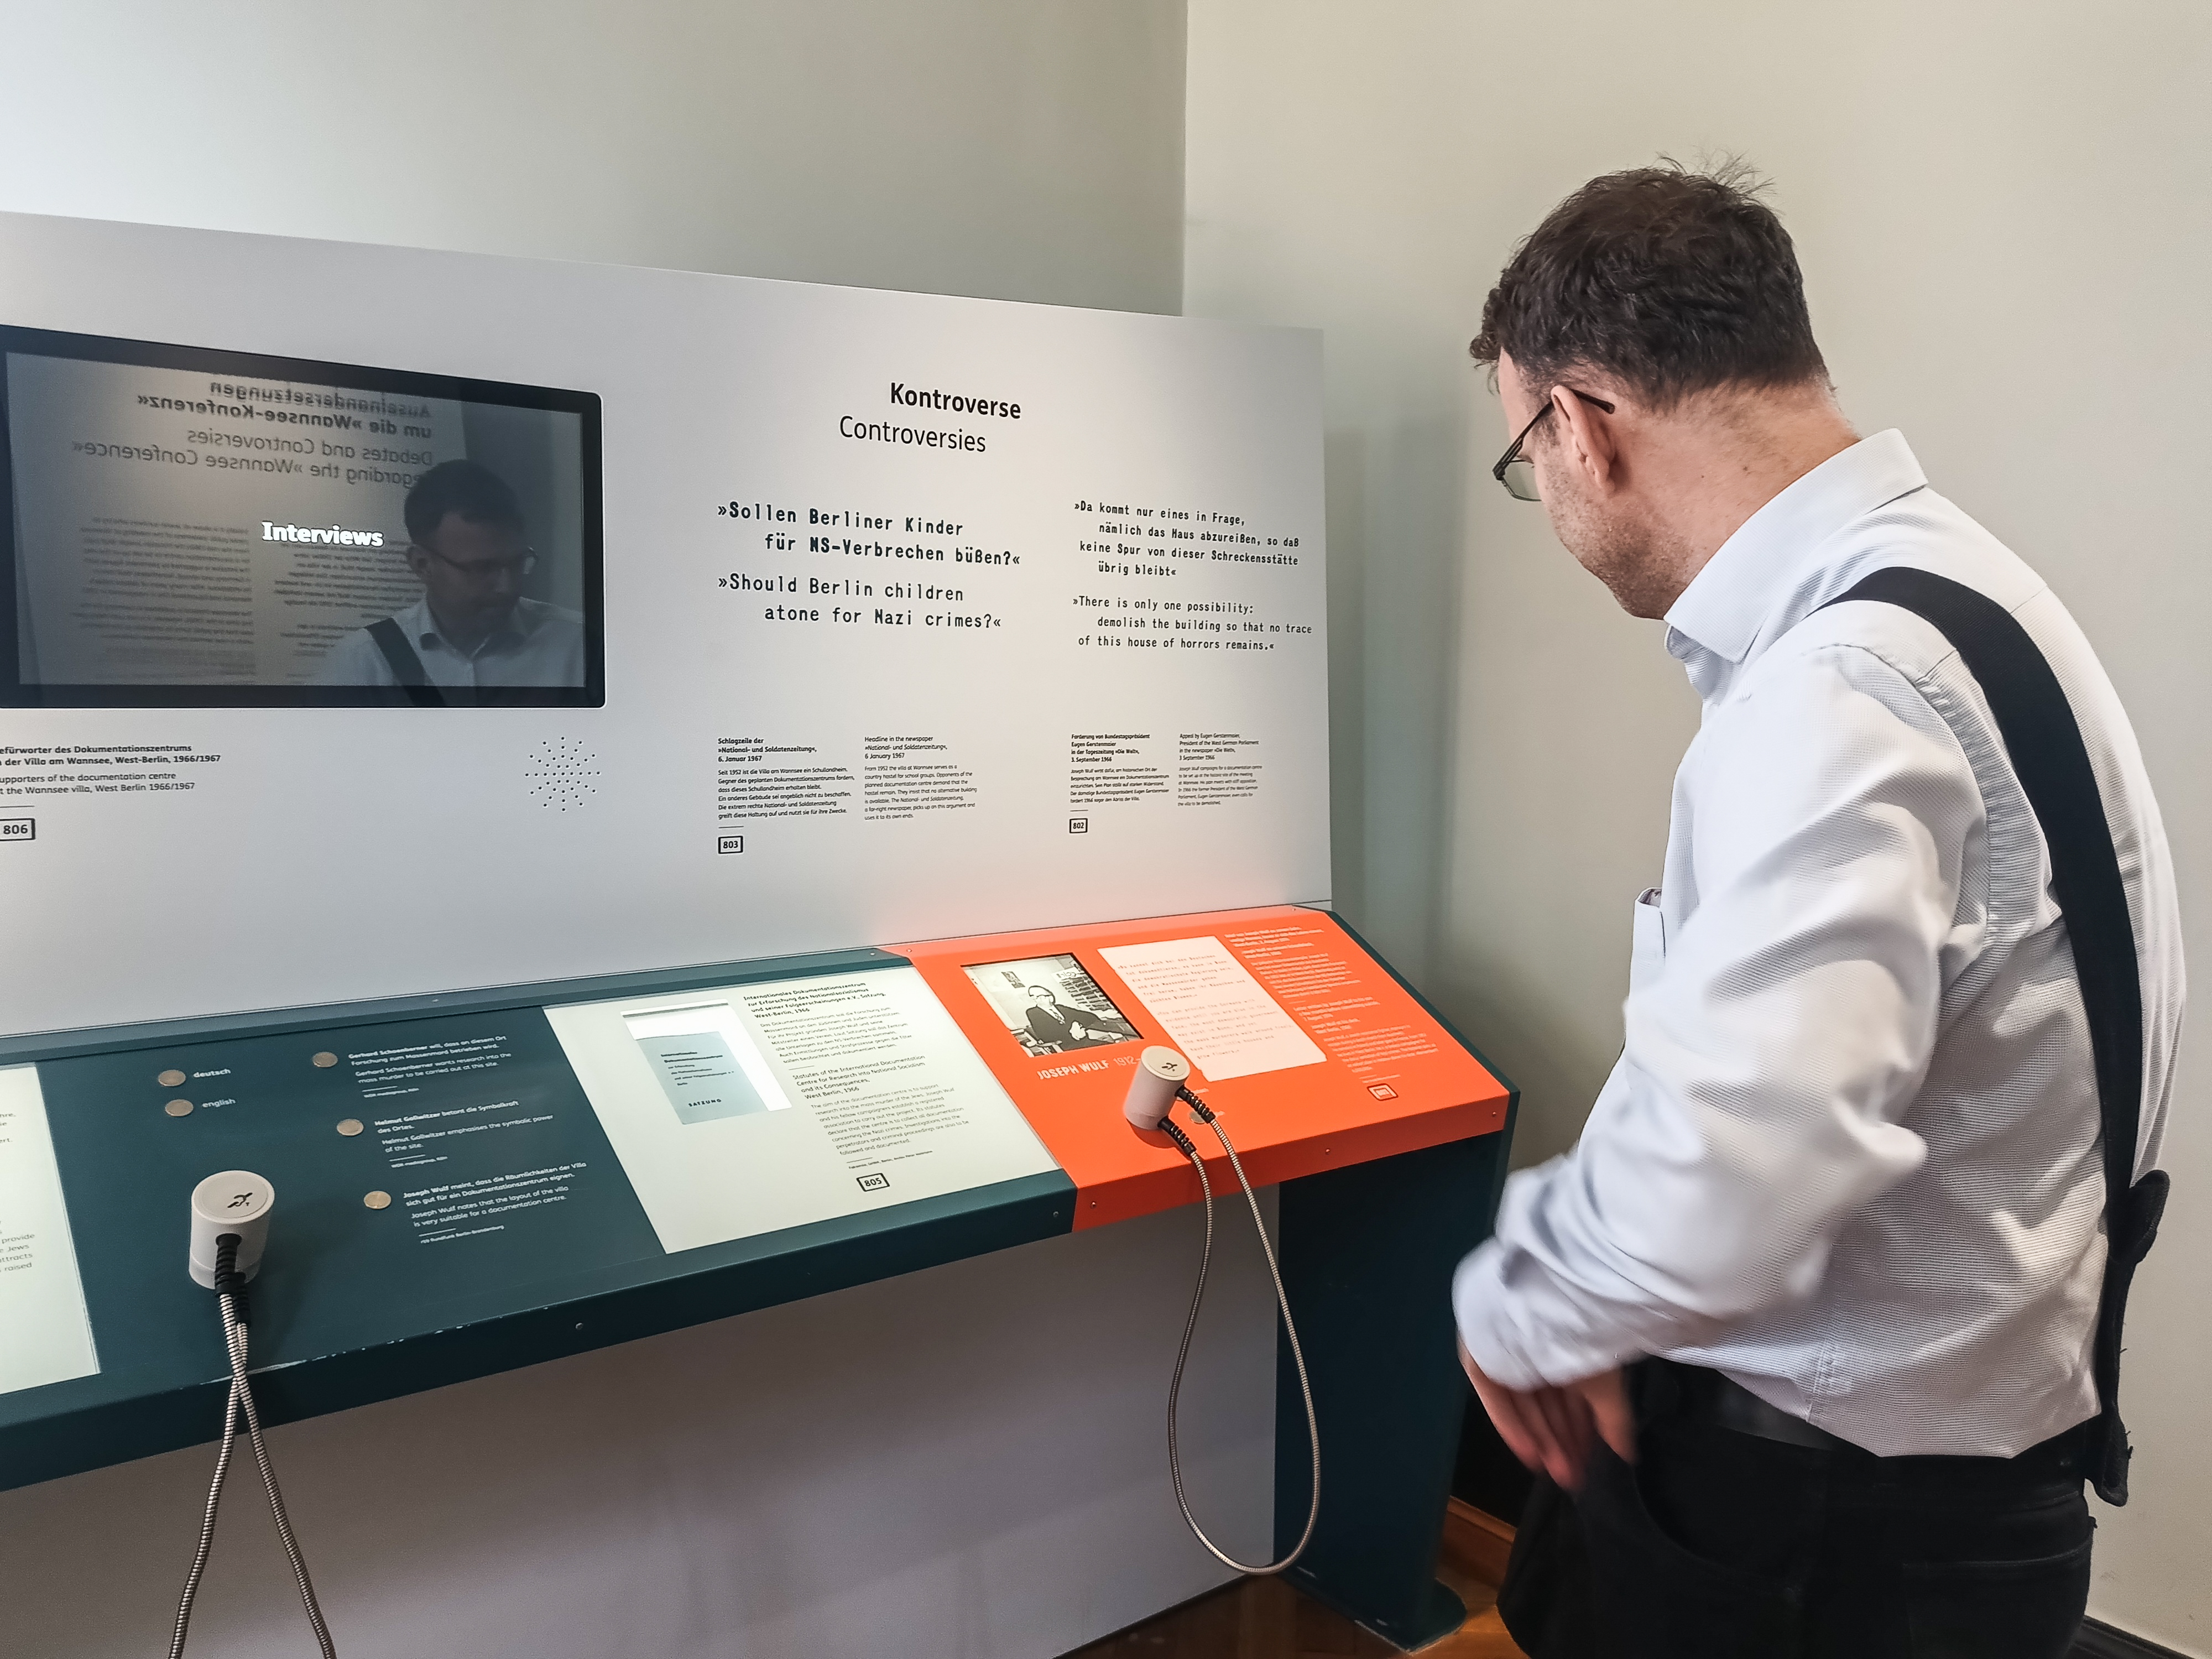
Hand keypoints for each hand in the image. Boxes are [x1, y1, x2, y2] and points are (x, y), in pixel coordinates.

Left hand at [1458, 1337, 1634, 1491]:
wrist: (1550, 1304)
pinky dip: (1512, 1426)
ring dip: (1541, 1439)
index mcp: (1565, 1345)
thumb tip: (1629, 1455)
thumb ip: (1613, 1421)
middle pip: (1546, 1404)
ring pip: (1523, 1404)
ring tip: (1558, 1473)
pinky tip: (1531, 1454)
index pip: (1570, 1397)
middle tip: (1573, 1476)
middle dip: (1561, 1441)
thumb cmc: (1584, 1339)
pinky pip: (1495, 1396)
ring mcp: (1505, 1352)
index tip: (1589, 1463)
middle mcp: (1534, 1349)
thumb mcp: (1605, 1385)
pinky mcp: (1480, 1355)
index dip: (1579, 1431)